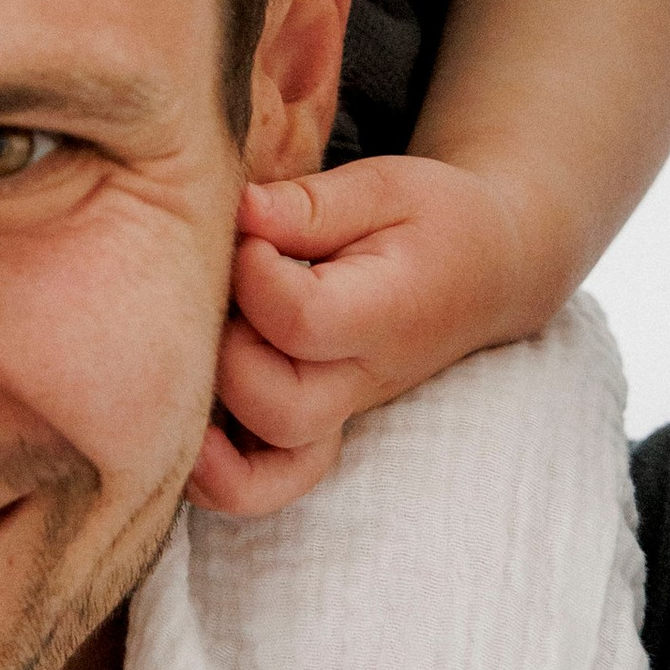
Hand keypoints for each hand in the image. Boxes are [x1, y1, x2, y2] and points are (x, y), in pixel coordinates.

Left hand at [187, 154, 558, 517]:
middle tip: (222, 295)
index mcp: (387, 316)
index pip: (303, 321)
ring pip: (266, 476)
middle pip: (279, 410)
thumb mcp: (385, 186)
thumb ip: (309, 204)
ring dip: (210, 433)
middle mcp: (361, 382)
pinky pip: (263, 484)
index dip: (254, 275)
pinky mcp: (314, 427)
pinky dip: (217, 474)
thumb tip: (240, 211)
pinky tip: (188, 423)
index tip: (249, 231)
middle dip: (227, 353)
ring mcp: (337, 416)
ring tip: (182, 372)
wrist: (486, 271)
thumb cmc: (432, 221)